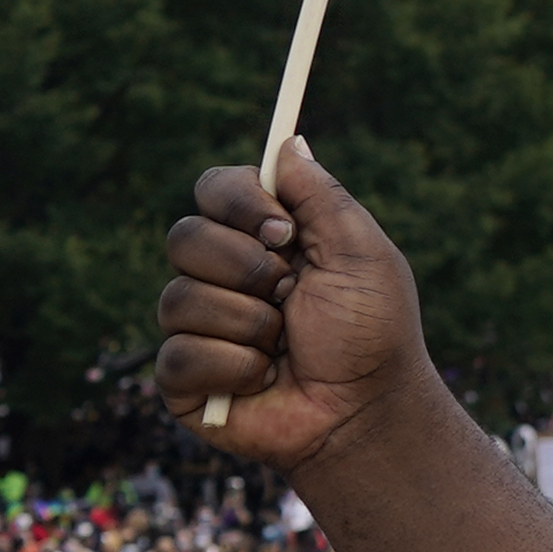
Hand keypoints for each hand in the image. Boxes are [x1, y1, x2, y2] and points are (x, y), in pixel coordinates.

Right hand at [156, 142, 427, 472]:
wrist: (367, 412)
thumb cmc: (372, 334)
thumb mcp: (362, 254)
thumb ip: (322, 195)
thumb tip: (288, 140)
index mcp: (262, 239)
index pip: (213, 189)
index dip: (236, 201)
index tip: (282, 229)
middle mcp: (222, 276)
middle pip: (183, 237)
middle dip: (248, 270)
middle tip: (292, 295)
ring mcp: (197, 325)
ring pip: (180, 298)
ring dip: (251, 324)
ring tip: (286, 346)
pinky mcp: (182, 377)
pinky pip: (180, 353)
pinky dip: (236, 367)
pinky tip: (264, 379)